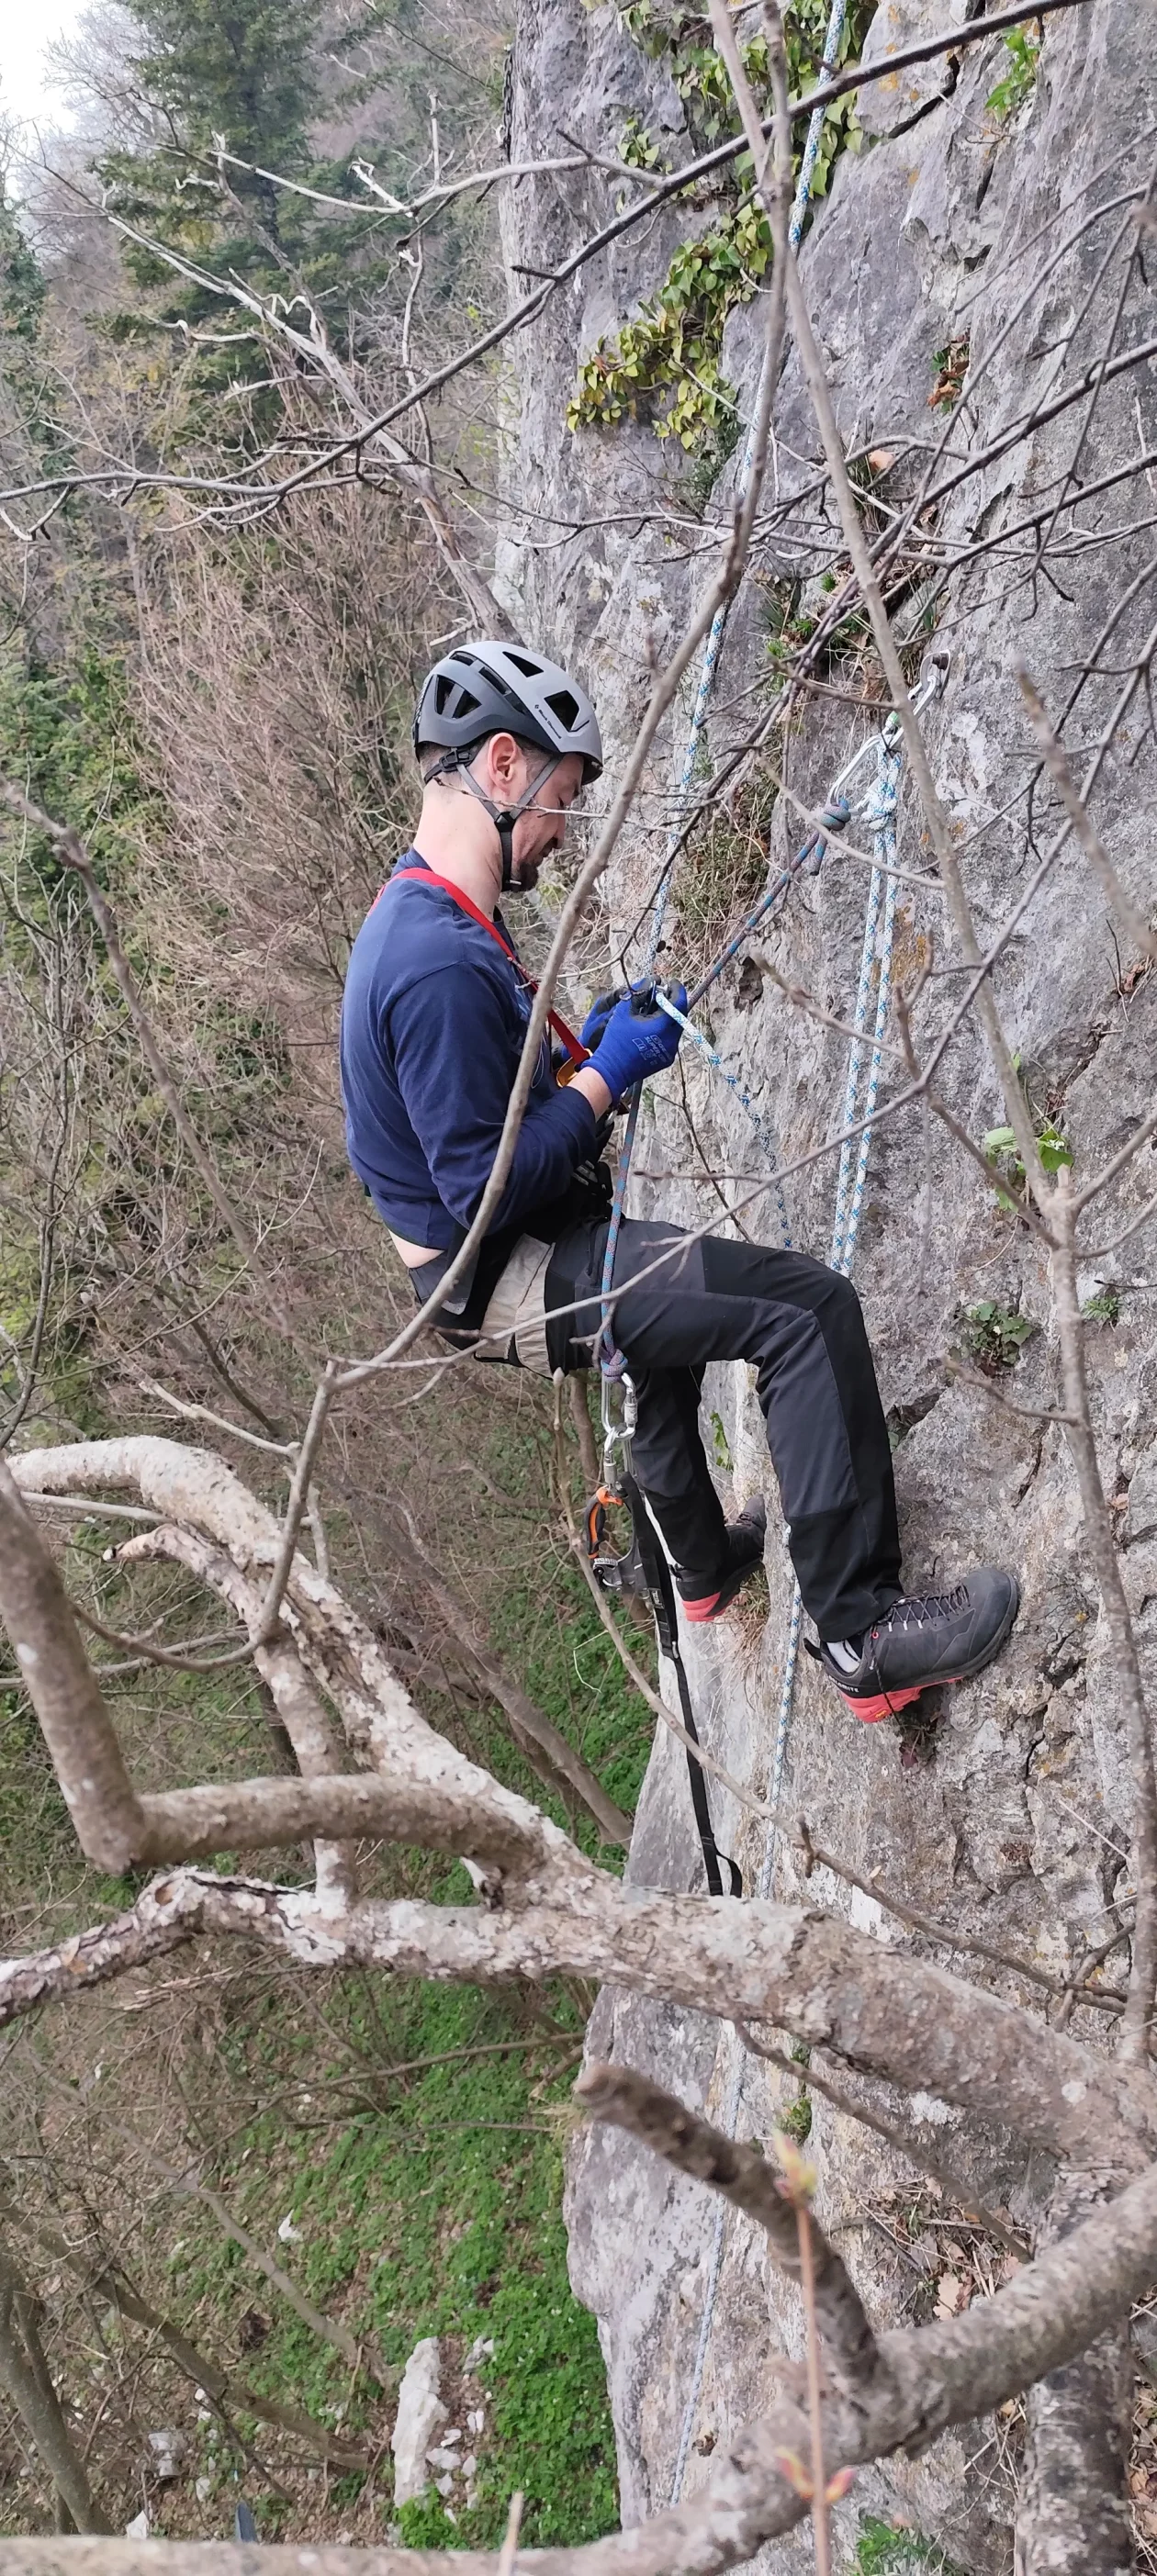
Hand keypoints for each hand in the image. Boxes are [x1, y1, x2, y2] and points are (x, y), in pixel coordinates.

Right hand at [587, 981, 687, 1103]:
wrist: (611, 1071)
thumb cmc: (616, 1040)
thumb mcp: (624, 1011)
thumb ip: (639, 993)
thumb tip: (650, 981)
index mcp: (663, 1027)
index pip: (680, 1002)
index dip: (677, 989)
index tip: (671, 982)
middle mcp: (672, 1039)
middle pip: (680, 1014)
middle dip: (672, 1002)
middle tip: (661, 994)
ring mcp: (670, 1051)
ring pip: (676, 1026)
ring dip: (669, 1015)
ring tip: (654, 1010)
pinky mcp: (667, 1058)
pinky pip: (671, 1038)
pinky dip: (665, 1028)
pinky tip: (651, 1026)